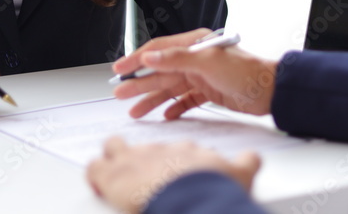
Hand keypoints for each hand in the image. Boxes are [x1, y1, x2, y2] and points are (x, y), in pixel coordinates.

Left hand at [86, 136, 260, 212]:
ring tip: (113, 171)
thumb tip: (253, 158)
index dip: (172, 161)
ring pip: (115, 148)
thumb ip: (246, 163)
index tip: (172, 170)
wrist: (196, 199)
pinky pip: (95, 168)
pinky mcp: (113, 175)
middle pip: (145, 147)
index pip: (176, 149)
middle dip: (141, 158)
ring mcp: (135, 159)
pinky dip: (94, 175)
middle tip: (141, 174)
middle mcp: (160, 150)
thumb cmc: (215, 188)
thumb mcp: (240, 174)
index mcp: (186, 150)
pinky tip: (97, 183)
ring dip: (114, 159)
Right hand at [111, 29, 277, 119]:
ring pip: (170, 88)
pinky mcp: (209, 93)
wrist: (270, 91)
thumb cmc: (245, 71)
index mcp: (194, 44)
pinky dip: (175, 107)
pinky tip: (165, 115)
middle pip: (160, 72)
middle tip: (120, 93)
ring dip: (152, 99)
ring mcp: (201, 76)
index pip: (158, 50)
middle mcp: (196, 59)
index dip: (137, 59)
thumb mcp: (208, 62)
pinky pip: (185, 100)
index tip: (120, 70)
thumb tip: (150, 56)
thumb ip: (177, 58)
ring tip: (135, 110)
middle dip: (139, 83)